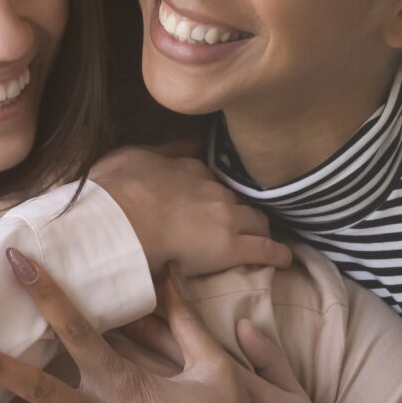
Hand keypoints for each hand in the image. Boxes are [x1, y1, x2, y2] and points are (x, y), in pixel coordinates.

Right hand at [91, 146, 291, 277]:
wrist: (123, 220)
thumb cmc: (116, 191)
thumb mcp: (133, 156)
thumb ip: (161, 150)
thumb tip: (185, 143)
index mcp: (190, 168)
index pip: (212, 178)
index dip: (215, 191)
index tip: (213, 200)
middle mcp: (214, 189)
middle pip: (239, 198)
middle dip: (243, 208)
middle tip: (242, 221)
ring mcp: (226, 218)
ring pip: (257, 220)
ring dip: (261, 227)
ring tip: (264, 237)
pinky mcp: (232, 247)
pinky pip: (265, 249)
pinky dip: (278, 254)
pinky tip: (285, 259)